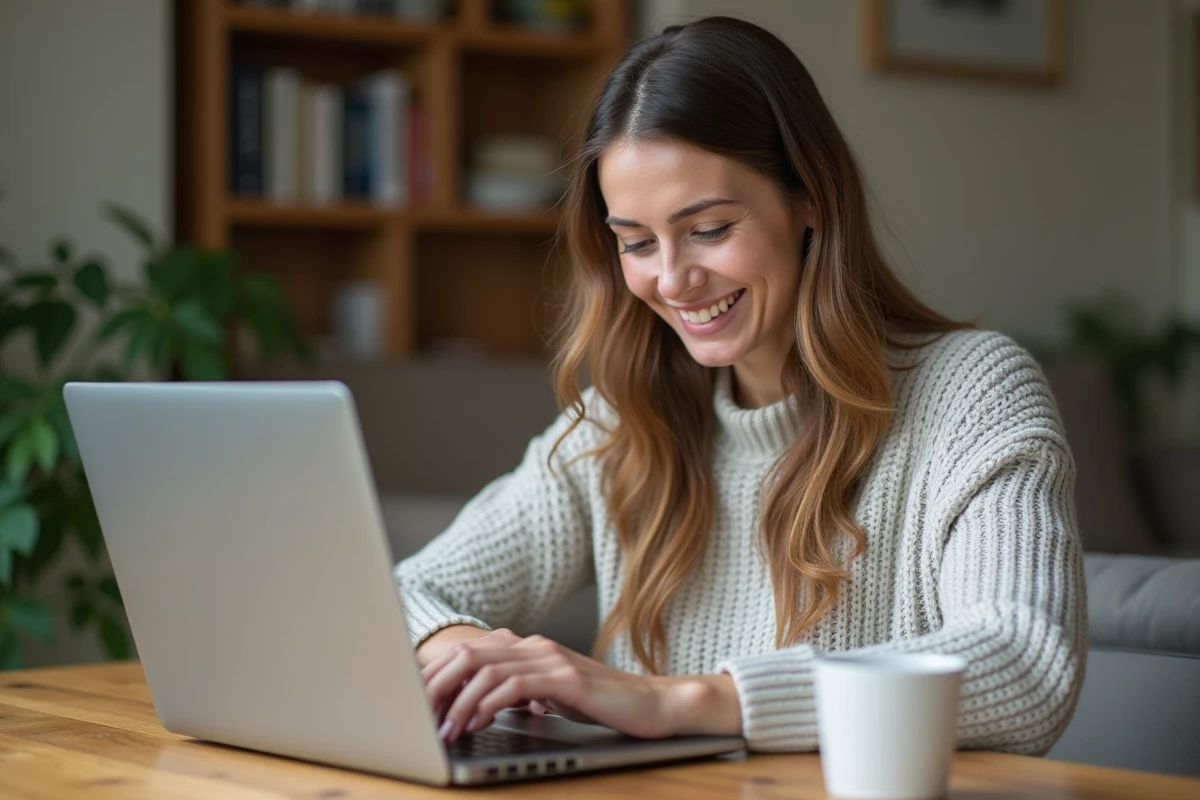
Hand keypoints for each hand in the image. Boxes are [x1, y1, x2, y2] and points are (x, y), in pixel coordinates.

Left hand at [421, 629, 743, 742]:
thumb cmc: (602, 705)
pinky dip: (488, 704)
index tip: (413, 702)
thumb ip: (516, 695)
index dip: (436, 674)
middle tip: (415, 715)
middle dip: (435, 684)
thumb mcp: (550, 698)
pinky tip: (477, 722)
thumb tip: (475, 709)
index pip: (469, 651)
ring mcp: (551, 659)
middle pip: (469, 653)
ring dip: (458, 700)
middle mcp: (535, 645)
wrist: (652, 705)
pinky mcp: (567, 678)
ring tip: (444, 730)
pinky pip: (515, 685)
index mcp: (528, 648)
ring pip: (486, 668)